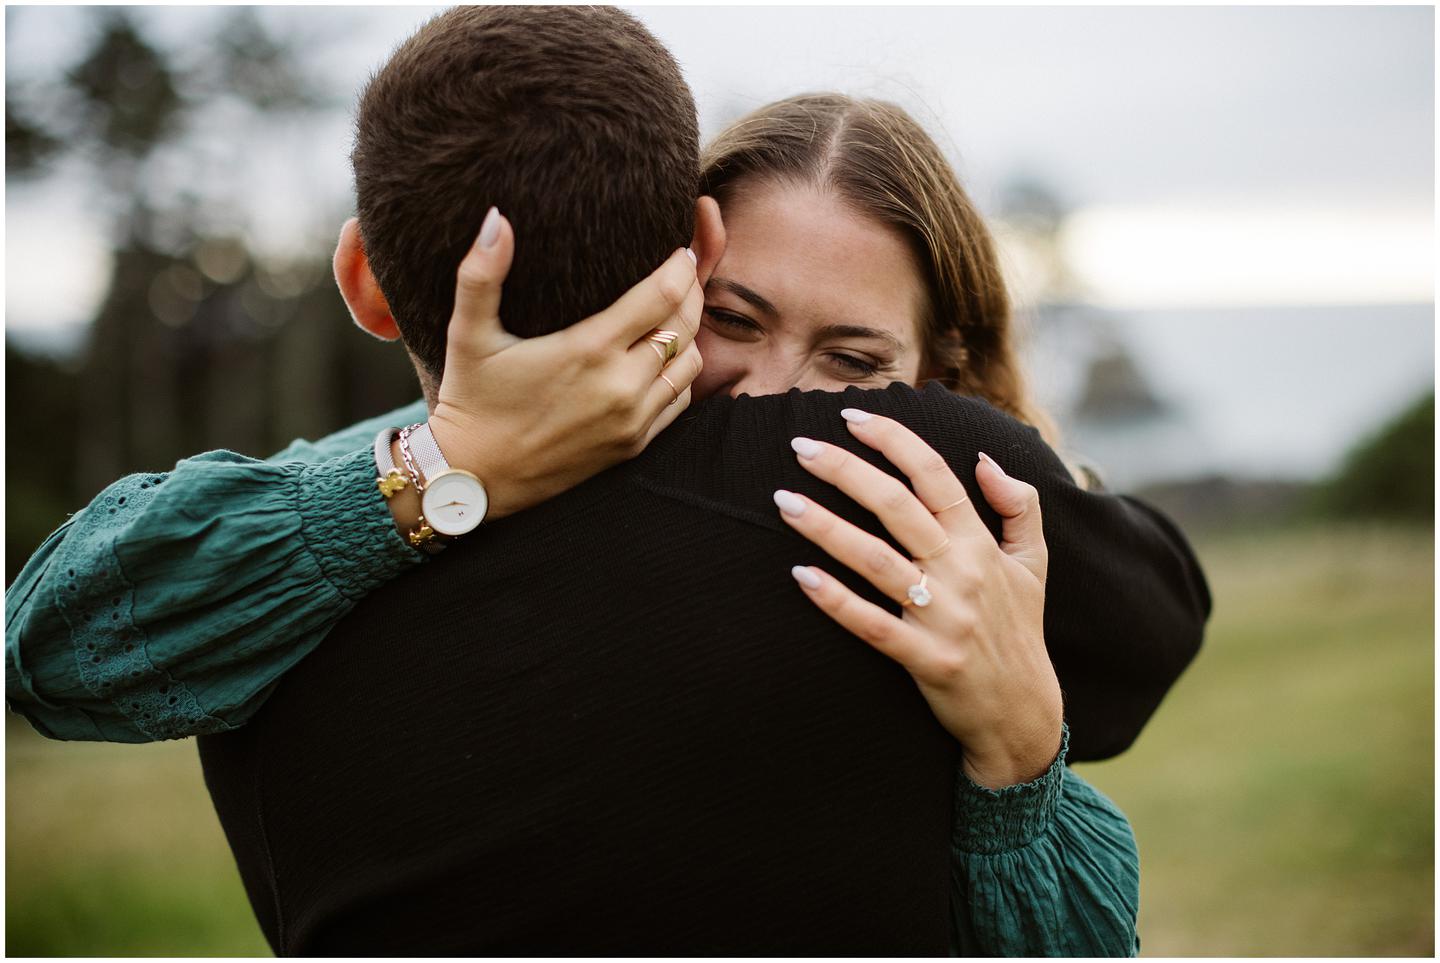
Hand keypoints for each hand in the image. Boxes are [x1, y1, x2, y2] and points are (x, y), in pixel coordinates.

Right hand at [426, 209, 703, 519]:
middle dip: (691, 290)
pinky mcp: (634, 444)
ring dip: (688, 333)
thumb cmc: (470, 399)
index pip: (662, 294)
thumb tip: (496, 218)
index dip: (681, 265)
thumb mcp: (466, 333)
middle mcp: (620, 385)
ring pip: (690, 362)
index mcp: (588, 350)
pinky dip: (680, 373)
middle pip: (685, 324)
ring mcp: (632, 418)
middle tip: (684, 269)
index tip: (680, 247)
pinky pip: (680, 399)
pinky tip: (663, 356)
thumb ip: (480, 274)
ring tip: (674, 310)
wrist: (474, 476)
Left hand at [774, 410, 1062, 788]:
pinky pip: (871, 625)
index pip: (934, 476)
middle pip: (896, 506)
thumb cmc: (1020, 631)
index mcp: (981, 543)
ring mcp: (943, 617)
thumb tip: (985, 459)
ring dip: (826, 527)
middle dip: (844, 470)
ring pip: (875, 560)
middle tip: (798, 446)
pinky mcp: (925, 659)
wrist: (1023, 715)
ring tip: (783, 502)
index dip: (893, 440)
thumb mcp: (1034, 564)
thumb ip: (1020, 506)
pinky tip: (800, 577)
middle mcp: (962, 572)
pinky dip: (835, 601)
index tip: (850, 417)